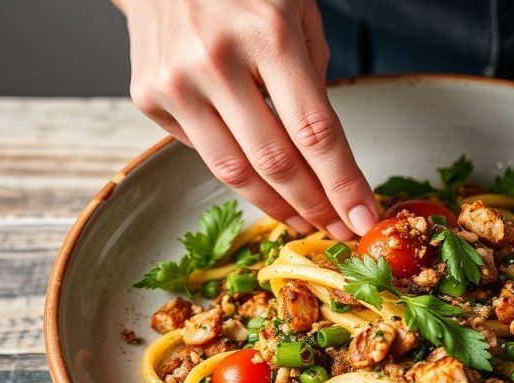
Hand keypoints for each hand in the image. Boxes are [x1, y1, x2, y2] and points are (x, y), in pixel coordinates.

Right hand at [119, 0, 377, 239]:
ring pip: (234, 171)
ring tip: (307, 222)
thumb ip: (312, 77)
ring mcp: (176, 82)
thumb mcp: (298, 11)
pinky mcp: (148, 96)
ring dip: (277, 206)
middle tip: (340, 229)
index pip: (315, 131)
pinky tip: (259, 174)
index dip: (343, 183)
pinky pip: (203, 151)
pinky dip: (236, 169)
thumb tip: (322, 152)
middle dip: (316, 206)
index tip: (365, 218)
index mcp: (268, 34)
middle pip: (276, 162)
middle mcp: (216, 60)